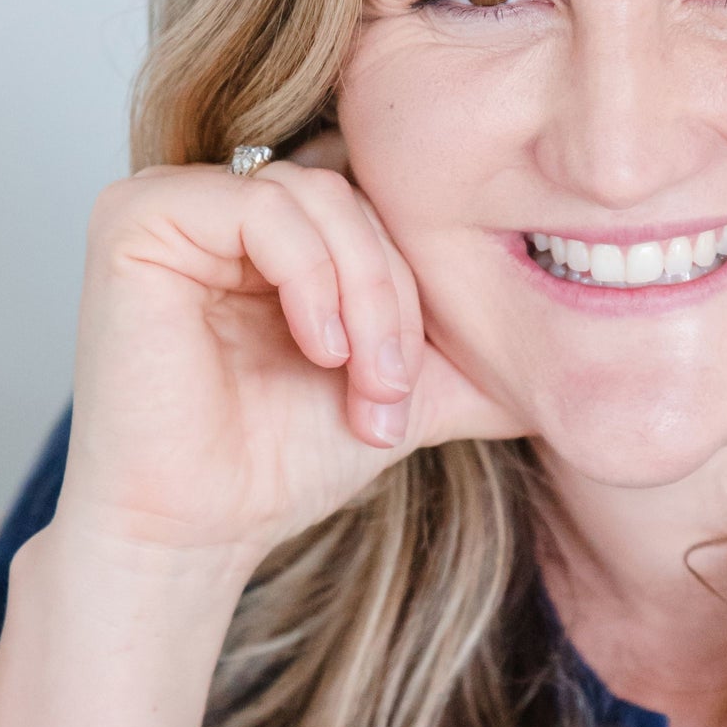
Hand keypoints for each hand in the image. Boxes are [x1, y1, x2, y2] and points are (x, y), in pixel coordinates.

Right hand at [48, 129, 526, 588]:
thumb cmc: (283, 461)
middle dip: (398, 297)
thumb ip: (476, 350)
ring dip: (367, 297)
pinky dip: (312, 279)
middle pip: (359, 193)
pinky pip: (261, 207)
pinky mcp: (138, 216)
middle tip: (393, 388)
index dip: (419, 278)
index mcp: (282, 225)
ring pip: (322, 197)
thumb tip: (588, 347)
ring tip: (362, 381)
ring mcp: (179, 200)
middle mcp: (227, 199)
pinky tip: (319, 349)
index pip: (384, 197)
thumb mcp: (409, 388)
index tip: (417, 377)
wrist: (196, 533)